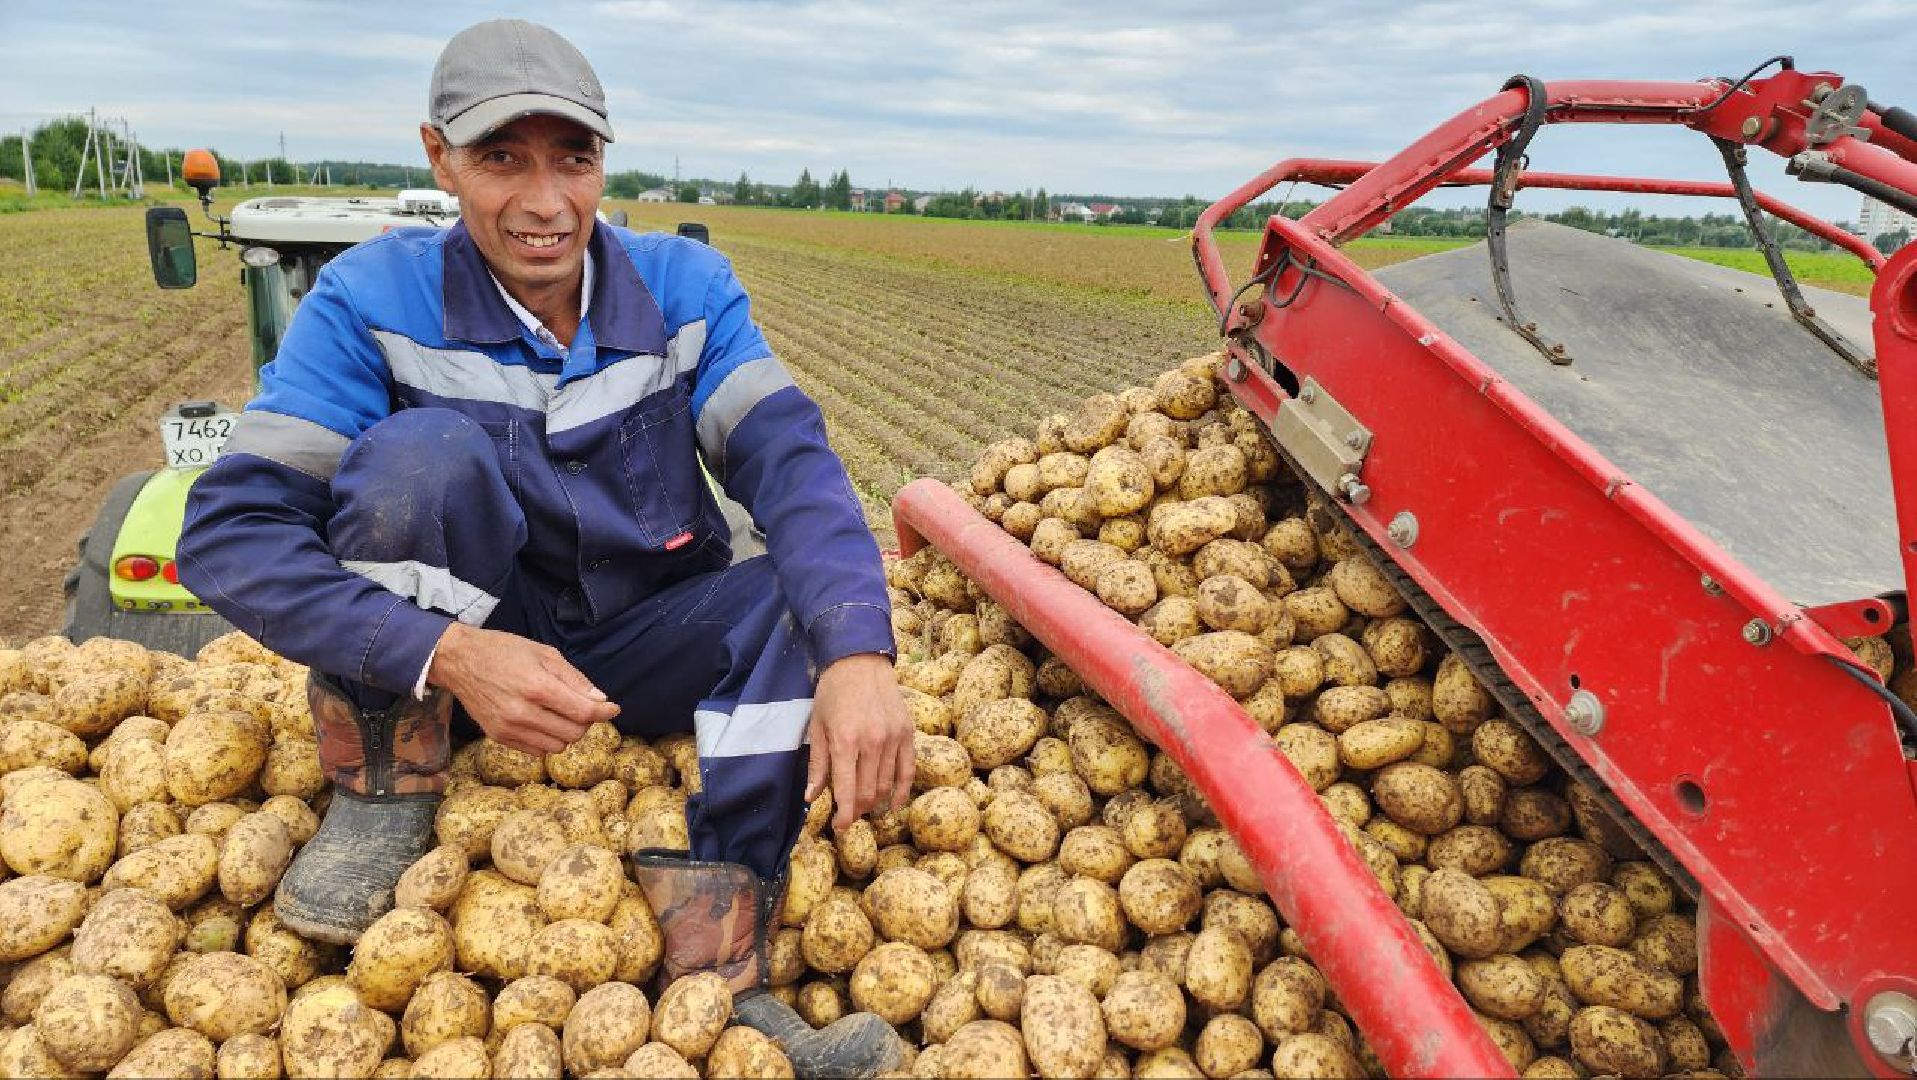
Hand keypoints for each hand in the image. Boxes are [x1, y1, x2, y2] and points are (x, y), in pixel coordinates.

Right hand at [427, 623, 619, 755]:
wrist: (460, 660)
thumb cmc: (504, 651)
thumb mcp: (545, 653)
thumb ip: (575, 679)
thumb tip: (600, 701)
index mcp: (537, 686)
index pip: (583, 712)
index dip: (605, 712)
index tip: (612, 708)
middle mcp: (523, 712)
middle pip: (574, 733)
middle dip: (585, 722)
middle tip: (580, 707)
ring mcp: (509, 728)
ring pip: (557, 746)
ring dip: (567, 732)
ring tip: (559, 713)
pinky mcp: (498, 737)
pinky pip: (537, 751)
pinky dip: (547, 740)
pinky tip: (541, 721)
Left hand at [805, 653, 914, 829]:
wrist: (861, 661)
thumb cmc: (833, 692)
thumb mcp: (817, 726)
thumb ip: (817, 764)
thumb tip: (811, 797)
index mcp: (845, 741)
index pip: (847, 790)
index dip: (844, 814)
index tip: (840, 827)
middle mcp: (872, 742)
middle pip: (869, 791)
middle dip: (858, 809)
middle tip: (850, 814)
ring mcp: (893, 738)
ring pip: (887, 784)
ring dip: (876, 801)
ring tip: (866, 806)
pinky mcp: (908, 734)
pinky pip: (908, 771)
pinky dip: (902, 791)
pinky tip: (894, 804)